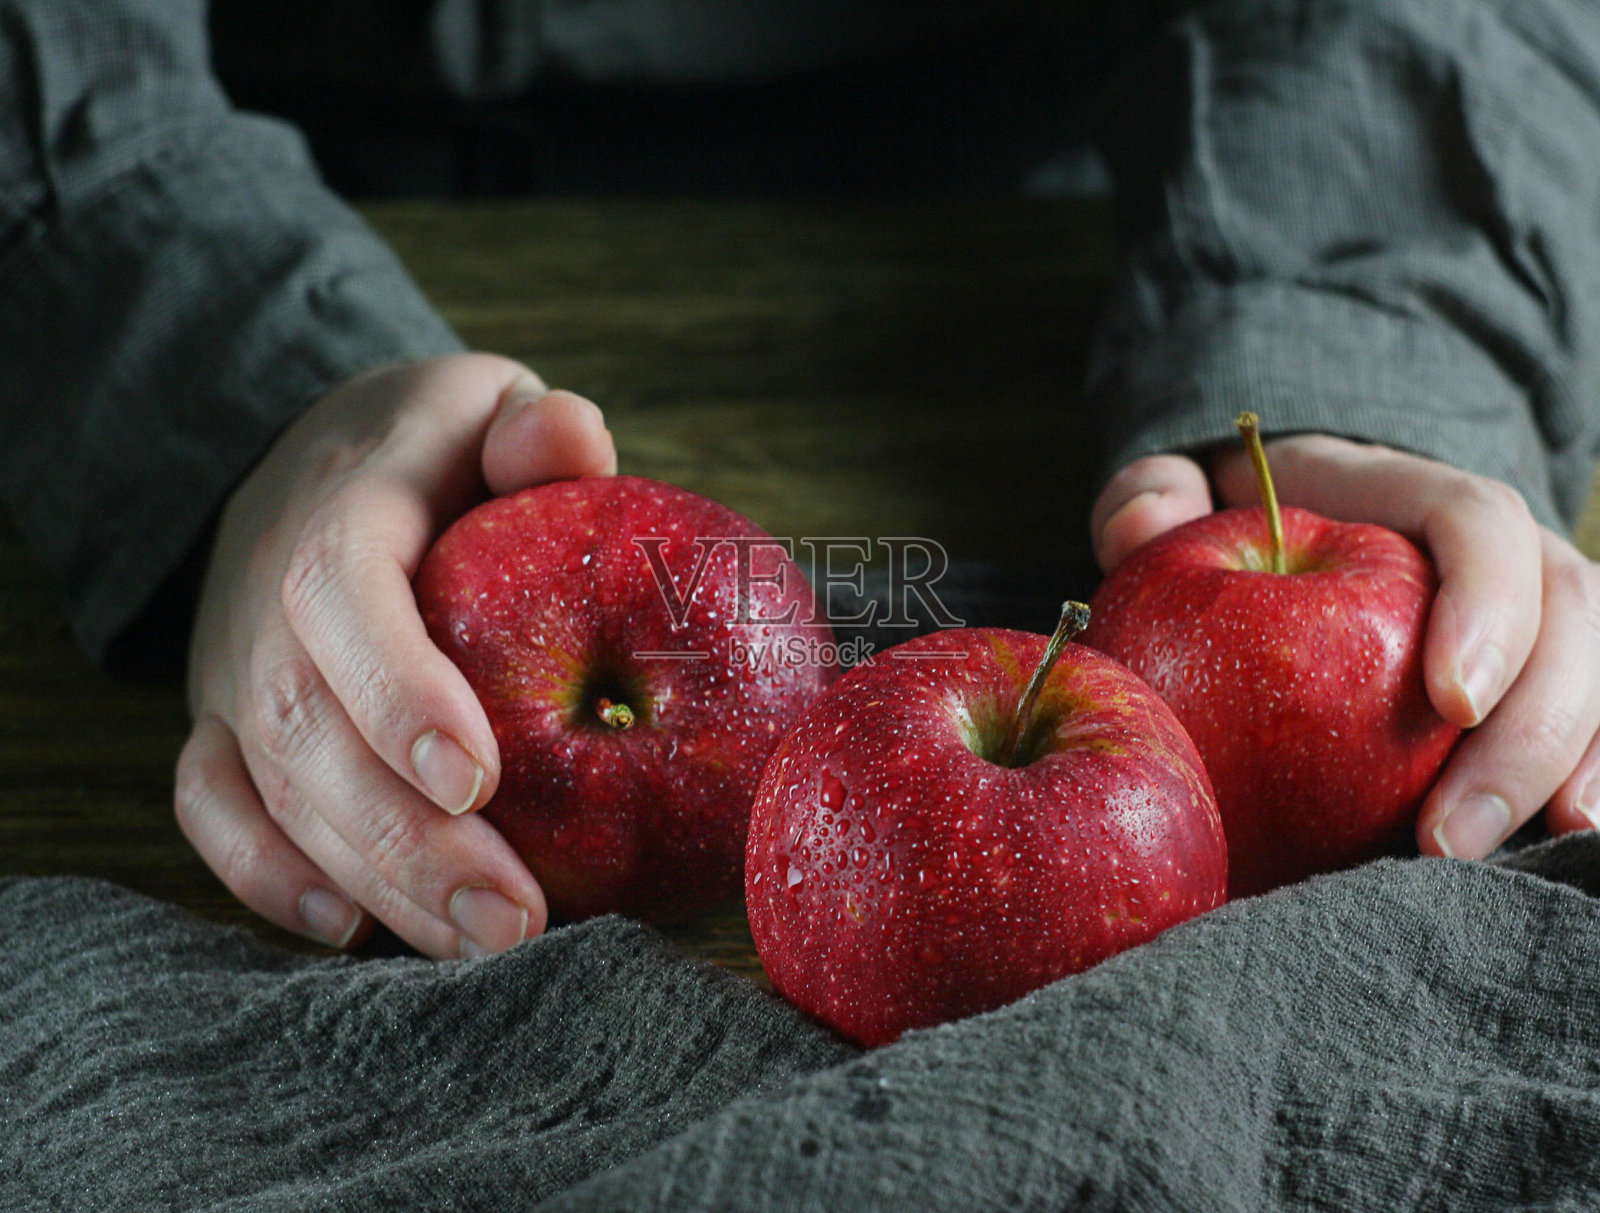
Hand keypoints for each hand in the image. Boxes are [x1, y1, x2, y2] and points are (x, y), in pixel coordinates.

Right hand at [178, 353, 616, 955]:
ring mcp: (231, 664)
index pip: (342, 590)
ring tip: (480, 946)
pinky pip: (213, 808)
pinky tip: (355, 930)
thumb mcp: (491, 406)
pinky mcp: (217, 720)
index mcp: (343, 504)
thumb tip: (573, 442)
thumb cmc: (441, 448)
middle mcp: (264, 593)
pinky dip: (268, 878)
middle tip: (514, 919)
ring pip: (273, 789)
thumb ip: (537, 427)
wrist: (318, 458)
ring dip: (372, 880)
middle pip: (308, 726)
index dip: (396, 688)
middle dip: (406, 838)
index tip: (476, 782)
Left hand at [1091, 435, 1599, 859]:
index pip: (1479, 525)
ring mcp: (1533, 623)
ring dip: (1557, 775)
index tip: (1447, 700)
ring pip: (1592, 686)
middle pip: (1564, 620)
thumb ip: (1150, 494)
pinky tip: (1552, 855)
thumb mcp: (1181, 493)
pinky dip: (1579, 785)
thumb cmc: (1233, 526)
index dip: (1486, 604)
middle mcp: (1502, 554)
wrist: (1287, 539)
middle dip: (1526, 735)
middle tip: (1445, 837)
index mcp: (1413, 496)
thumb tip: (1140, 519)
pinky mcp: (1532, 688)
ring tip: (1484, 863)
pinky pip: (1584, 732)